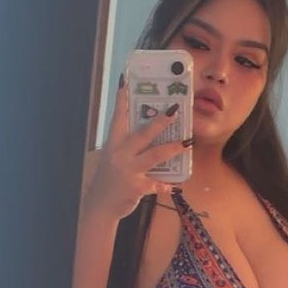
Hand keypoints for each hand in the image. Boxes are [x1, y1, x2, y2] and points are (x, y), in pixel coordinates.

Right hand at [82, 82, 187, 221]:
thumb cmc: (108, 179)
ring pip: (154, 155)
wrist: (100, 206)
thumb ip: (127, 146)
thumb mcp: (112, 158)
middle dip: (160, 121)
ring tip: (187, 142)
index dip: (121, 99)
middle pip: (142, 134)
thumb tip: (149, 134)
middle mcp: (120, 154)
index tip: (125, 80)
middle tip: (175, 109)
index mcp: (113, 144)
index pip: (118, 117)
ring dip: (173, 148)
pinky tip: (176, 186)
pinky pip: (157, 184)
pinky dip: (167, 185)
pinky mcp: (137, 187)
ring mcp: (128, 170)